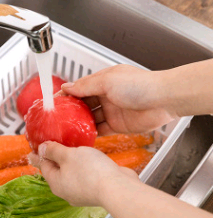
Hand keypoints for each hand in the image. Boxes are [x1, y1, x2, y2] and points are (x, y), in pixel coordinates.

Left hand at [29, 141, 138, 206]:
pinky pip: (85, 176)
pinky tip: (89, 159)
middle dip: (55, 159)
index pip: (44, 166)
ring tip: (72, 150)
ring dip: (71, 163)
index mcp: (56, 183)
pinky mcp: (95, 190)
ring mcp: (81, 193)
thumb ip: (54, 151)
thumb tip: (41, 149)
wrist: (118, 188)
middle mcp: (66, 191)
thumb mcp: (68, 155)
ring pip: (72, 174)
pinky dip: (84, 167)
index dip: (40, 154)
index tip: (36, 148)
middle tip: (53, 146)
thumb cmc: (91, 171)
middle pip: (57, 171)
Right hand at [60, 64, 176, 134]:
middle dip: (71, 111)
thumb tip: (67, 87)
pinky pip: (100, 130)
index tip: (54, 103)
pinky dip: (91, 133)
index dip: (67, 95)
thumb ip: (86, 86)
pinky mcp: (118, 125)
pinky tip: (81, 137)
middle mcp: (106, 96)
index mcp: (103, 81)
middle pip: (83, 105)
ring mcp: (112, 111)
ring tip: (66, 130)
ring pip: (90, 118)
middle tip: (57, 119)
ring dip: (79, 123)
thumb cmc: (140, 85)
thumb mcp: (107, 81)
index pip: (79, 88)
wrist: (163, 100)